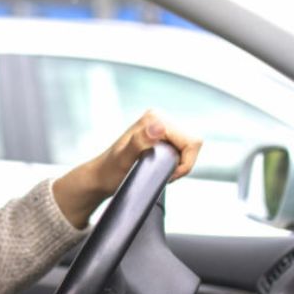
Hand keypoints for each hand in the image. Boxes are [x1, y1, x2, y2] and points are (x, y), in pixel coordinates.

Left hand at [52, 110, 202, 227]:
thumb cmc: (110, 171)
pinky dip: (177, 161)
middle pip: (192, 142)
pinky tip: (161, 167)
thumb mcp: (124, 160)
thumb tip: (159, 127)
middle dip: (183, 162)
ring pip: (189, 146)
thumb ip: (139, 142)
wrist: (101, 177)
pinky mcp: (161, 135)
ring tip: (160, 171)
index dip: (185, 163)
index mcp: (155, 118)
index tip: (168, 174)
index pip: (191, 141)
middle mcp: (159, 117)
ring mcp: (160, 125)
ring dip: (180, 162)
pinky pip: (182, 148)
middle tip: (163, 173)